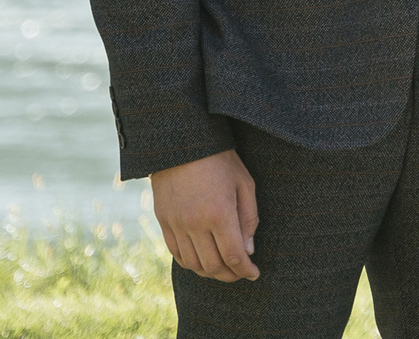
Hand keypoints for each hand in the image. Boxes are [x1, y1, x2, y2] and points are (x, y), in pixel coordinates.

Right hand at [150, 148, 259, 281]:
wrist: (181, 142)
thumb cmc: (220, 159)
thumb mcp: (244, 183)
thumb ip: (249, 218)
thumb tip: (248, 250)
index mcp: (219, 213)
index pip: (233, 256)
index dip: (245, 270)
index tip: (254, 273)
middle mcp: (195, 224)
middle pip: (213, 265)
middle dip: (230, 275)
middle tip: (241, 273)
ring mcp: (176, 224)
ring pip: (194, 264)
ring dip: (211, 272)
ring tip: (224, 269)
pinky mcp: (163, 221)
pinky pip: (176, 253)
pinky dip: (191, 263)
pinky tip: (202, 260)